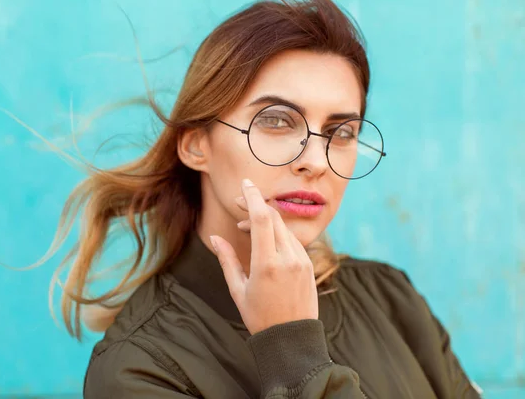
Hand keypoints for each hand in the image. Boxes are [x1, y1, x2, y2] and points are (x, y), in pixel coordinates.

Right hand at [209, 179, 318, 334]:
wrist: (292, 340)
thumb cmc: (259, 317)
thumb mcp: (238, 290)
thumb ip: (227, 260)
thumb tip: (215, 237)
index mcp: (267, 264)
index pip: (261, 218)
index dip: (252, 197)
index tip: (245, 183)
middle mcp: (288, 258)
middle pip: (274, 217)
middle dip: (256, 205)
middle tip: (239, 204)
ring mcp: (302, 261)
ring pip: (284, 228)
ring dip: (266, 221)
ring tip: (246, 228)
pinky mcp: (309, 265)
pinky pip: (293, 240)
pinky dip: (278, 234)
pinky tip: (265, 241)